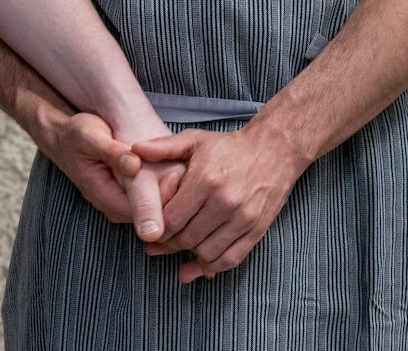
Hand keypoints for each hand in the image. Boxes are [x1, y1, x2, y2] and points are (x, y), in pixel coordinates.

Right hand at [33, 109, 183, 237]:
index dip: (163, 197)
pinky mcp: (126, 197)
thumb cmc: (76, 136)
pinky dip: (162, 188)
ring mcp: (120, 204)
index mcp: (106, 198)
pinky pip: (150, 200)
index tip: (175, 173)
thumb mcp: (90, 137)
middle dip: (170, 197)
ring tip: (180, 170)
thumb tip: (134, 165)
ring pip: (153, 210)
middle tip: (183, 170)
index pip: (143, 213)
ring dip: (169, 193)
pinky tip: (171, 170)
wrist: (63, 137)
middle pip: (152, 216)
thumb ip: (112, 153)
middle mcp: (114, 207)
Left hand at [131, 127, 306, 281]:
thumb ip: (163, 147)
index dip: (157, 230)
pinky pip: (232, 258)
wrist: (273, 150)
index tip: (149, 232)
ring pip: (208, 253)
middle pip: (187, 238)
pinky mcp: (257, 229)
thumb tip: (133, 150)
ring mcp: (243, 218)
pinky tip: (200, 267)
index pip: (172, 219)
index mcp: (205, 180)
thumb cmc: (229, 146)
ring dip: (190, 257)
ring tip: (178, 252)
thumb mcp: (194, 140)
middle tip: (155, 247)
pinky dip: (213, 267)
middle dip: (168, 246)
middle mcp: (225, 202)